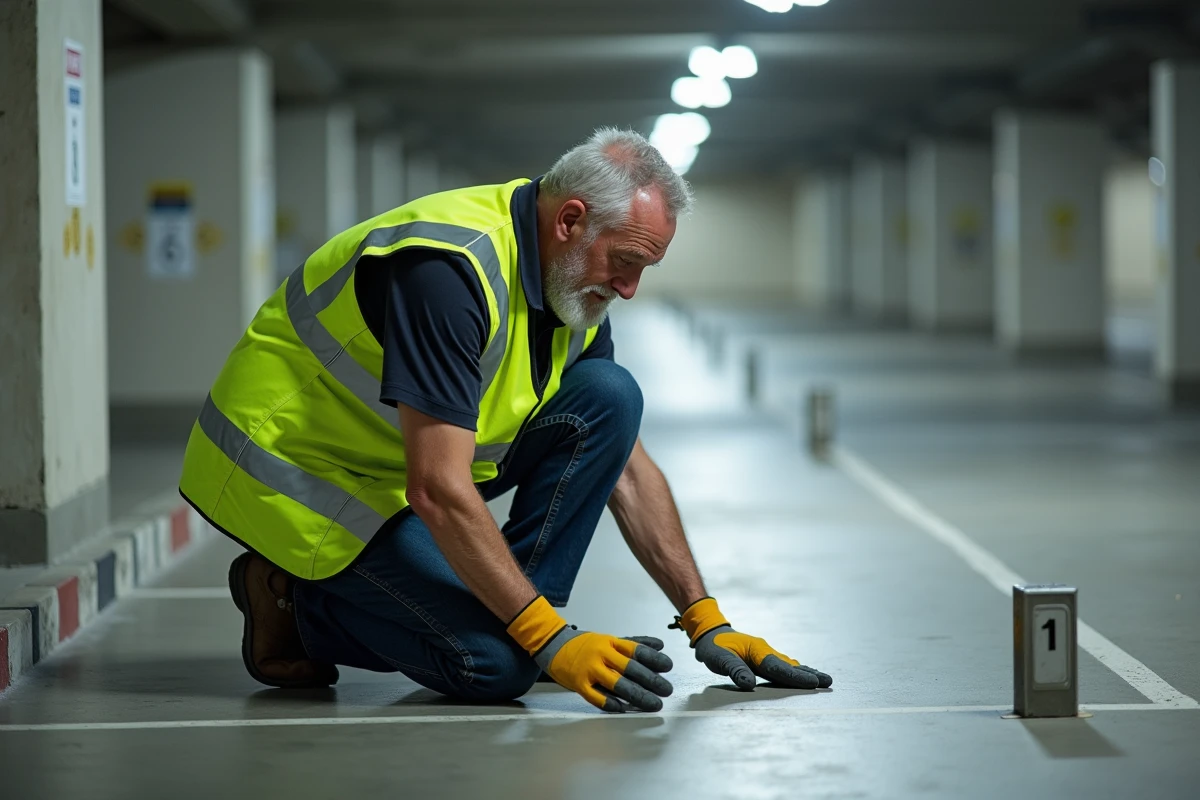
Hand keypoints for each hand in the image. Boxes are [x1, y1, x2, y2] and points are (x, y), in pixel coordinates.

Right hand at [508, 597, 673, 711]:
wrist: (552, 645)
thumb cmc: (586, 645)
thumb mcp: (610, 639)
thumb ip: (634, 643)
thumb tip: (660, 646)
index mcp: (611, 642)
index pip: (636, 650)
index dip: (654, 659)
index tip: (668, 667)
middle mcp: (602, 654)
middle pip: (631, 669)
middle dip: (652, 681)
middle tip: (667, 690)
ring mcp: (589, 669)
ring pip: (617, 684)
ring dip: (638, 696)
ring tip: (654, 703)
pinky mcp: (578, 683)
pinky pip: (596, 696)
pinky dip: (610, 704)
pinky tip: (623, 710)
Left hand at [672, 597, 831, 690]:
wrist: (710, 632)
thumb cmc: (713, 647)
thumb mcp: (718, 658)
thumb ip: (734, 670)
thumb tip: (749, 684)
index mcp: (756, 650)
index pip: (778, 667)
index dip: (796, 677)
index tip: (814, 683)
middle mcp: (765, 651)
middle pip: (789, 666)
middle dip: (809, 675)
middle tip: (828, 682)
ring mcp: (766, 654)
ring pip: (789, 665)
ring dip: (806, 673)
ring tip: (824, 679)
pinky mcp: (764, 658)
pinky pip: (784, 665)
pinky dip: (796, 671)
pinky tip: (805, 674)